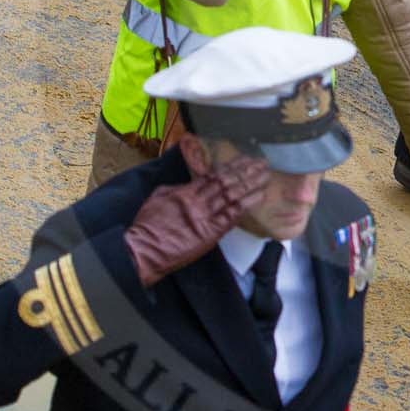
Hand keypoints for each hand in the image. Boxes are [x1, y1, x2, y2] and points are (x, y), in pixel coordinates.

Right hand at [124, 155, 270, 286]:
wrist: (143, 251)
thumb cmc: (146, 227)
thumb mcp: (157, 199)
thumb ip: (174, 190)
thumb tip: (187, 185)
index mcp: (185, 192)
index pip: (213, 175)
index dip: (230, 167)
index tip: (244, 159)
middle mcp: (198, 201)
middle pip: (227, 182)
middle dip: (245, 171)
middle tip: (261, 163)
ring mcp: (205, 216)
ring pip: (233, 196)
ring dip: (251, 184)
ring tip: (265, 175)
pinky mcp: (210, 233)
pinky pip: (232, 216)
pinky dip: (246, 205)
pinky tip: (259, 196)